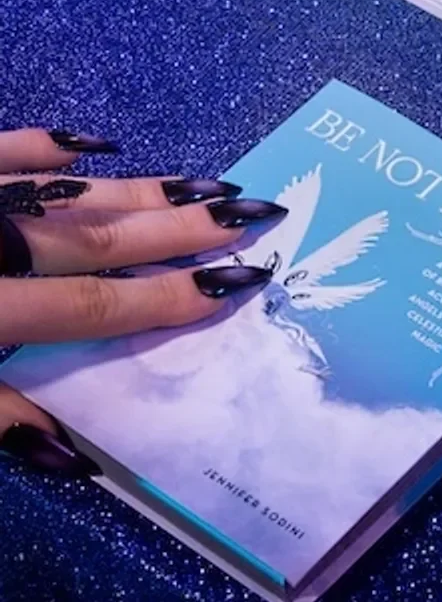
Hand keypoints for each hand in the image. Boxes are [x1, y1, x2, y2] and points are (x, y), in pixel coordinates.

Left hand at [0, 127, 285, 478]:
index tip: (242, 281)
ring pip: (72, 192)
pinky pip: (8, 149)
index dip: (171, 296)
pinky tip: (95, 145)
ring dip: (143, 191)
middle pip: (102, 238)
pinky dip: (49, 144)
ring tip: (212, 186)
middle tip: (256, 213)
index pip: (98, 304)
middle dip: (185, 229)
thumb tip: (78, 457)